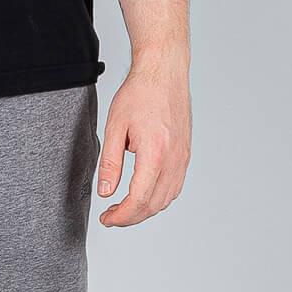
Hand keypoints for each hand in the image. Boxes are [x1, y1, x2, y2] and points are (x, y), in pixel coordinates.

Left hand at [96, 52, 189, 225]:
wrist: (164, 73)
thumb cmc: (140, 94)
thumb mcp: (115, 127)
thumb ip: (110, 163)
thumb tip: (105, 192)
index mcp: (155, 152)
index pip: (139, 199)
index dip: (121, 216)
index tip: (106, 218)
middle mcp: (174, 159)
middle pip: (154, 204)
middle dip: (131, 217)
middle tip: (111, 216)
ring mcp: (183, 158)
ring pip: (167, 199)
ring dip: (145, 210)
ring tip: (124, 207)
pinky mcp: (185, 154)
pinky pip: (175, 186)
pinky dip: (159, 198)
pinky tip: (143, 194)